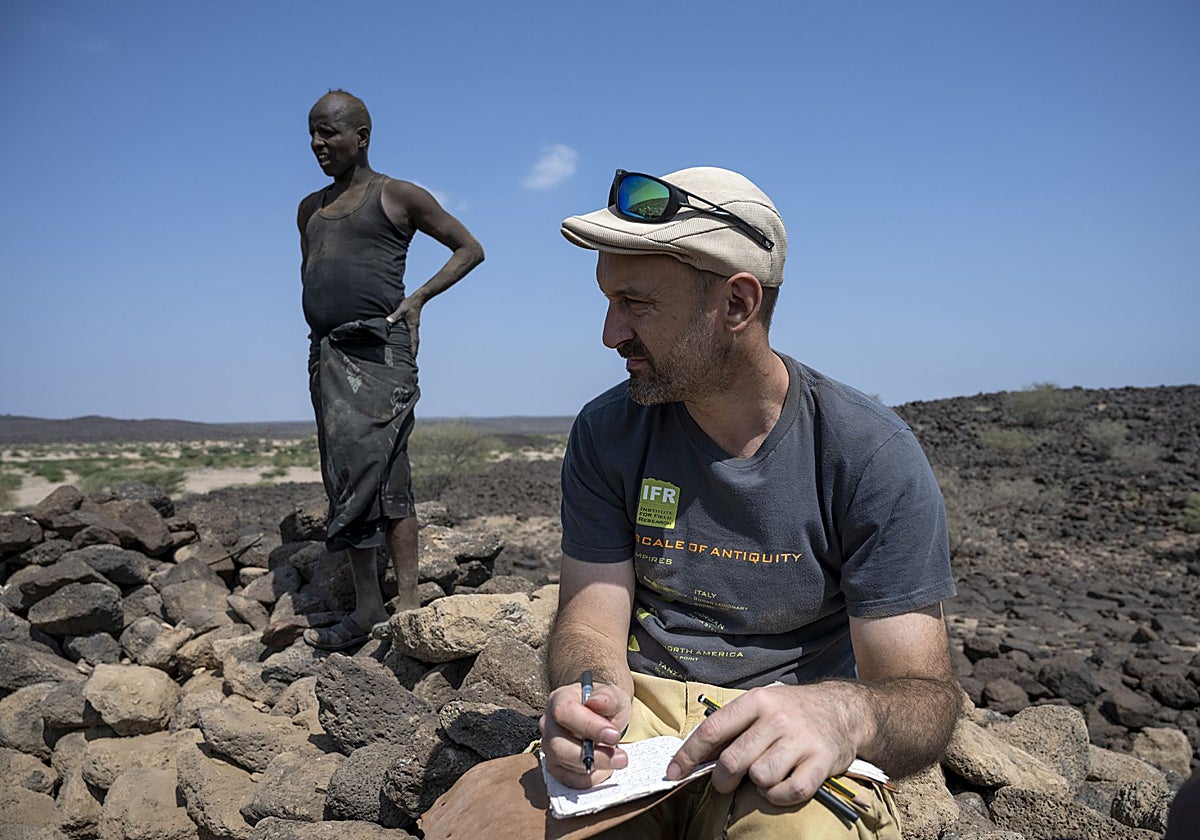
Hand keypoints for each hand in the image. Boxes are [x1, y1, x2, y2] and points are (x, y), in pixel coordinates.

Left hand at [389, 298, 422, 356]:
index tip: (413, 358)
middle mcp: (414, 328)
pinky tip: (407, 343)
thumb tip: (388, 321)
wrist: (418, 298)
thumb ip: (395, 315)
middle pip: (415, 343)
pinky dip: (411, 341)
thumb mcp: (401, 309)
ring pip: (414, 340)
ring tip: (410, 355)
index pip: (414, 341)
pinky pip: (412, 335)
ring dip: (413, 347)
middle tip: (412, 360)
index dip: (413, 350)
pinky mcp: (412, 324)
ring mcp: (414, 327)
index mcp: (412, 327)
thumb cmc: (410, 304)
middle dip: (414, 352)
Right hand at [538, 680, 631, 788]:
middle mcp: (548, 724)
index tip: (613, 735)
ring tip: (617, 760)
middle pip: (558, 744)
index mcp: (559, 700)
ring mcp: (549, 747)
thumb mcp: (613, 697)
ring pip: (563, 764)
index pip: (564, 712)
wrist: (605, 721)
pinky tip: (605, 768)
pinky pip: (569, 780)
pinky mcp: (555, 768)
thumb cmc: (605, 707)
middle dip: (594, 754)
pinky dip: (591, 778)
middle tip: (621, 757)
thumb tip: (597, 702)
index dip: (588, 726)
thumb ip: (607, 697)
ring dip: (595, 766)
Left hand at [666, 683, 864, 806]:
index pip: (712, 730)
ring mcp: (800, 740)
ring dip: (758, 785)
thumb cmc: (793, 711)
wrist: (843, 709)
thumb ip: (732, 726)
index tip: (674, 773)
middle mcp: (777, 718)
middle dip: (722, 779)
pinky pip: (789, 791)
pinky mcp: (821, 761)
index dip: (688, 755)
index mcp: (756, 701)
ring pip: (760, 778)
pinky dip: (780, 796)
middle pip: (733, 761)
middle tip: (726, 782)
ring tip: (766, 774)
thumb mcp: (762, 704)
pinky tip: (782, 785)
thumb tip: (695, 755)